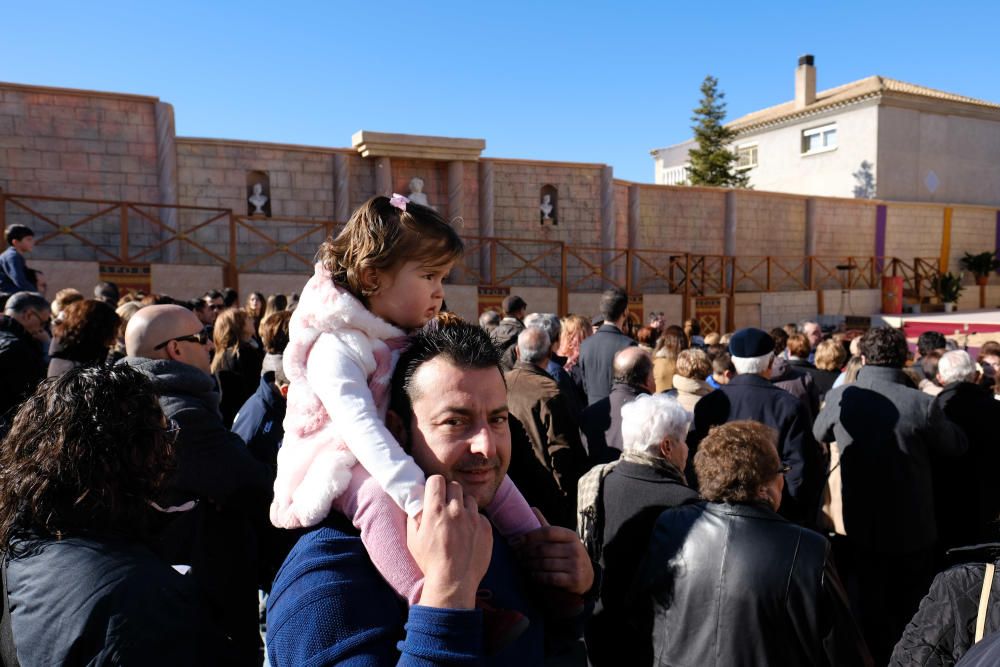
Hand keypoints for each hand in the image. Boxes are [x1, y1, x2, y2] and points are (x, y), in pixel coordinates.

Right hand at [407, 475, 492, 609]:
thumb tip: (417, 501)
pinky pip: (480, 515)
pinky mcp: (486, 528)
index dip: (434, 485)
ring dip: (463, 506)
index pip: (436, 479)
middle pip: (454, 486)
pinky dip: (475, 521)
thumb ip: (415, 516)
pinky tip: (468, 535)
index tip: (434, 493)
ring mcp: (473, 518)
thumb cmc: (430, 562)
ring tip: (458, 522)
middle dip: (449, 494)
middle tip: (446, 507)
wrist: (454, 582)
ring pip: (469, 499)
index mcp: (435, 510)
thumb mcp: (413, 539)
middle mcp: (455, 510)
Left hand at [514, 508, 593, 594]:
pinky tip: (532, 574)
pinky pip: (549, 578)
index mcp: (570, 535)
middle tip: (516, 555)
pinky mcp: (574, 580)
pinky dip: (538, 576)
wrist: (587, 577)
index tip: (514, 541)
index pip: (547, 531)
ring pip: (544, 564)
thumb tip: (531, 508)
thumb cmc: (568, 555)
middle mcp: (575, 548)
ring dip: (529, 565)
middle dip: (525, 553)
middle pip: (543, 549)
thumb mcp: (562, 540)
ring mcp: (576, 565)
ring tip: (522, 564)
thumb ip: (547, 527)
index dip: (529, 536)